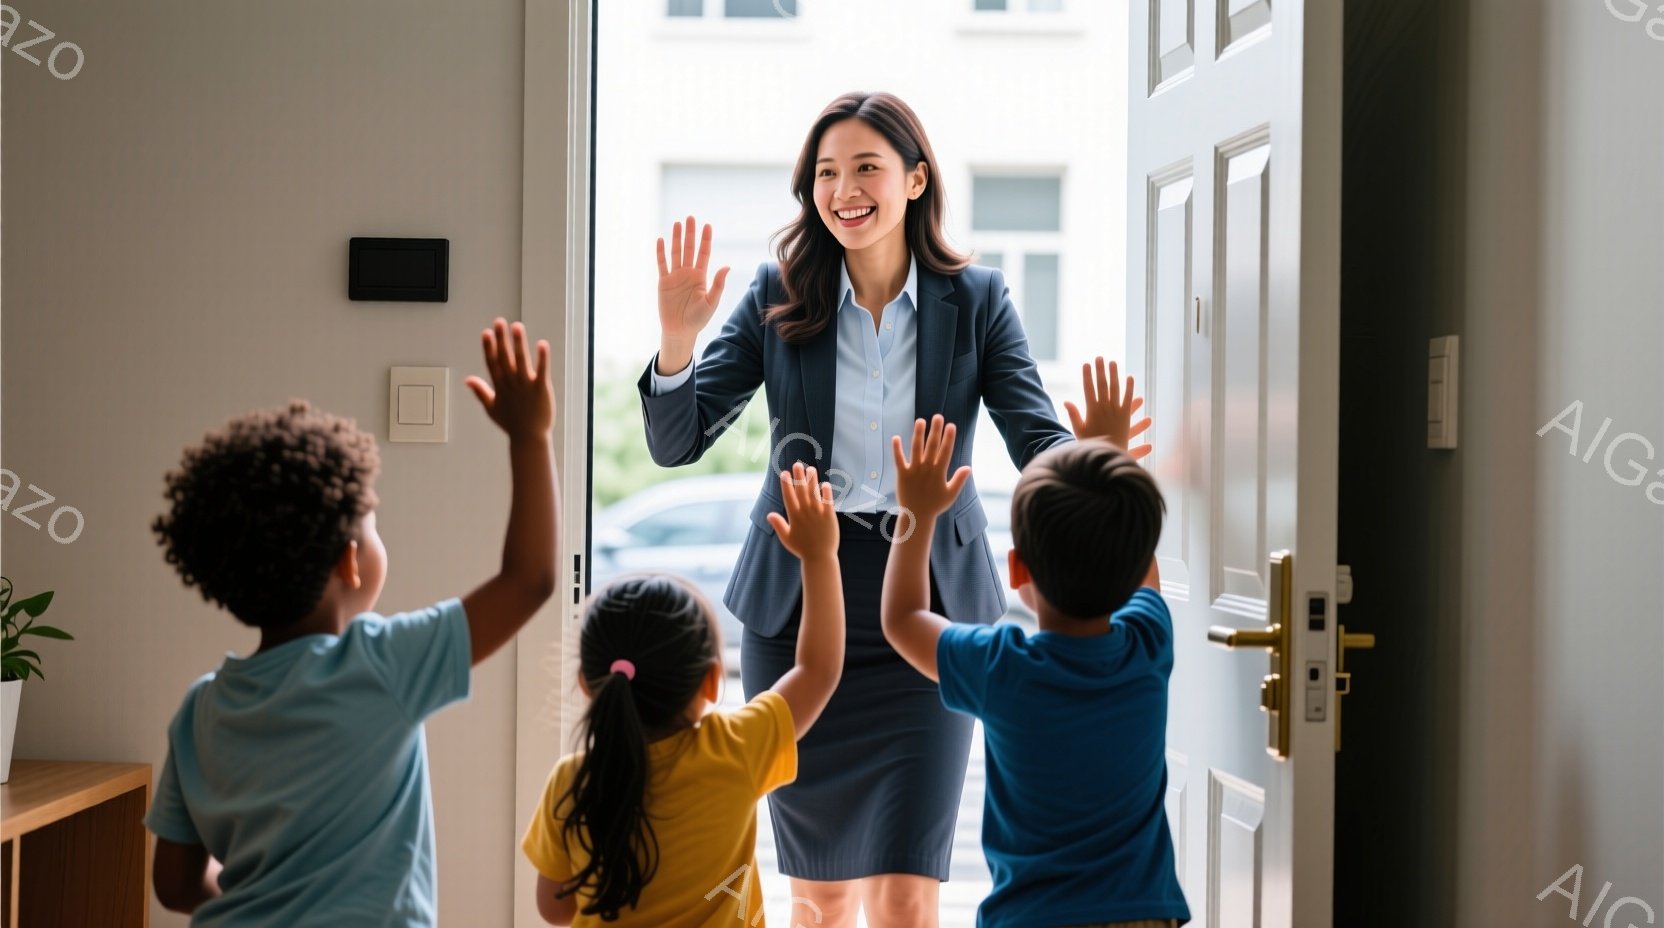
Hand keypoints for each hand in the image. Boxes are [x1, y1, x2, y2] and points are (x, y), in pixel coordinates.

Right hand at [464, 319, 554, 440]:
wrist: (530, 438)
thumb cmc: (512, 424)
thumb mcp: (492, 408)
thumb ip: (480, 392)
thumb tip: (467, 379)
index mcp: (500, 386)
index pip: (491, 363)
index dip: (488, 348)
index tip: (485, 332)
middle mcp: (511, 384)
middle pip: (504, 358)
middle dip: (501, 340)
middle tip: (499, 322)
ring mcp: (526, 386)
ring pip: (521, 361)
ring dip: (518, 343)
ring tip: (516, 326)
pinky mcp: (541, 389)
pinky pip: (542, 371)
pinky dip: (542, 358)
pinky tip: (542, 344)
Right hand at [657, 216, 730, 346]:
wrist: (680, 330)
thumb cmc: (698, 319)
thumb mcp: (711, 302)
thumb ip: (718, 284)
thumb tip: (727, 267)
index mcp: (701, 277)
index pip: (704, 254)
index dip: (705, 240)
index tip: (707, 225)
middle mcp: (688, 273)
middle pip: (689, 249)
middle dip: (690, 234)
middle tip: (691, 217)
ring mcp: (675, 276)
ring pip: (676, 253)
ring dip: (676, 238)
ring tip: (677, 223)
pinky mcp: (663, 282)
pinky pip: (662, 264)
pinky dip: (661, 253)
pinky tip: (661, 240)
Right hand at [767, 463, 838, 561]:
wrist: (819, 558)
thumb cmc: (802, 548)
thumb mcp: (786, 538)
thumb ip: (778, 524)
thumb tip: (769, 514)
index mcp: (794, 516)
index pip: (789, 496)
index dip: (786, 484)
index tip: (785, 473)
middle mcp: (805, 512)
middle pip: (801, 490)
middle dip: (798, 476)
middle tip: (797, 464)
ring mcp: (818, 513)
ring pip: (814, 492)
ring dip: (812, 480)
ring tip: (810, 469)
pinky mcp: (829, 516)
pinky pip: (828, 500)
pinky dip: (826, 491)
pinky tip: (825, 483)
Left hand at [892, 415, 971, 525]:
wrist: (916, 516)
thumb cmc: (935, 505)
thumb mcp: (951, 494)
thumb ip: (959, 480)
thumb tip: (969, 467)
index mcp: (939, 472)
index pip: (946, 451)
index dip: (949, 438)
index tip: (951, 425)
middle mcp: (927, 469)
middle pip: (932, 446)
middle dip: (936, 431)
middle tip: (938, 417)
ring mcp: (914, 471)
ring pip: (916, 449)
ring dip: (918, 434)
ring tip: (920, 420)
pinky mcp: (902, 474)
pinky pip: (899, 459)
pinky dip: (896, 449)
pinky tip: (896, 437)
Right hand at [1064, 356, 1151, 458]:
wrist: (1108, 455)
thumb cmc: (1091, 445)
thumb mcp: (1079, 431)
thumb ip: (1074, 415)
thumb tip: (1066, 401)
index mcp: (1091, 411)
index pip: (1089, 388)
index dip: (1087, 375)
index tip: (1086, 364)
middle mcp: (1104, 408)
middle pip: (1102, 385)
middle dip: (1100, 370)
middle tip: (1099, 358)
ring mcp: (1116, 411)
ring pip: (1115, 389)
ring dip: (1114, 374)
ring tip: (1113, 363)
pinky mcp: (1126, 416)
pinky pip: (1127, 399)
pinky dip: (1129, 388)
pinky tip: (1129, 378)